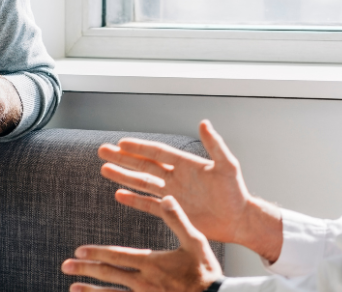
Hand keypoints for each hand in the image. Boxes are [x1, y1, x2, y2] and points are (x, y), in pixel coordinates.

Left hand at [62, 196, 222, 291]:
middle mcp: (143, 282)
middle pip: (108, 274)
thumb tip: (166, 196)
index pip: (116, 256)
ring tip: (73, 288)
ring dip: (90, 291)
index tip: (79, 251)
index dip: (96, 253)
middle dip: (85, 269)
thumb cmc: (206, 272)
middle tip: (65, 266)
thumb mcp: (196, 241)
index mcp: (151, 263)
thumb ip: (178, 219)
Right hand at [99, 120, 281, 260]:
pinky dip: (134, 200)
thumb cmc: (236, 192)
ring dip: (124, 176)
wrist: (238, 219)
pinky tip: (119, 194)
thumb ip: (214, 145)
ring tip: (105, 169)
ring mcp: (172, 195)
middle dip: (123, 158)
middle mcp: (176, 177)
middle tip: (103, 151)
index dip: (139, 147)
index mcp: (186, 164)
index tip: (121, 142)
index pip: (157, 153)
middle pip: (144, 165)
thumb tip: (204, 122)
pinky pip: (148, 204)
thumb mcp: (227, 166)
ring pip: (142, 183)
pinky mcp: (172, 211)